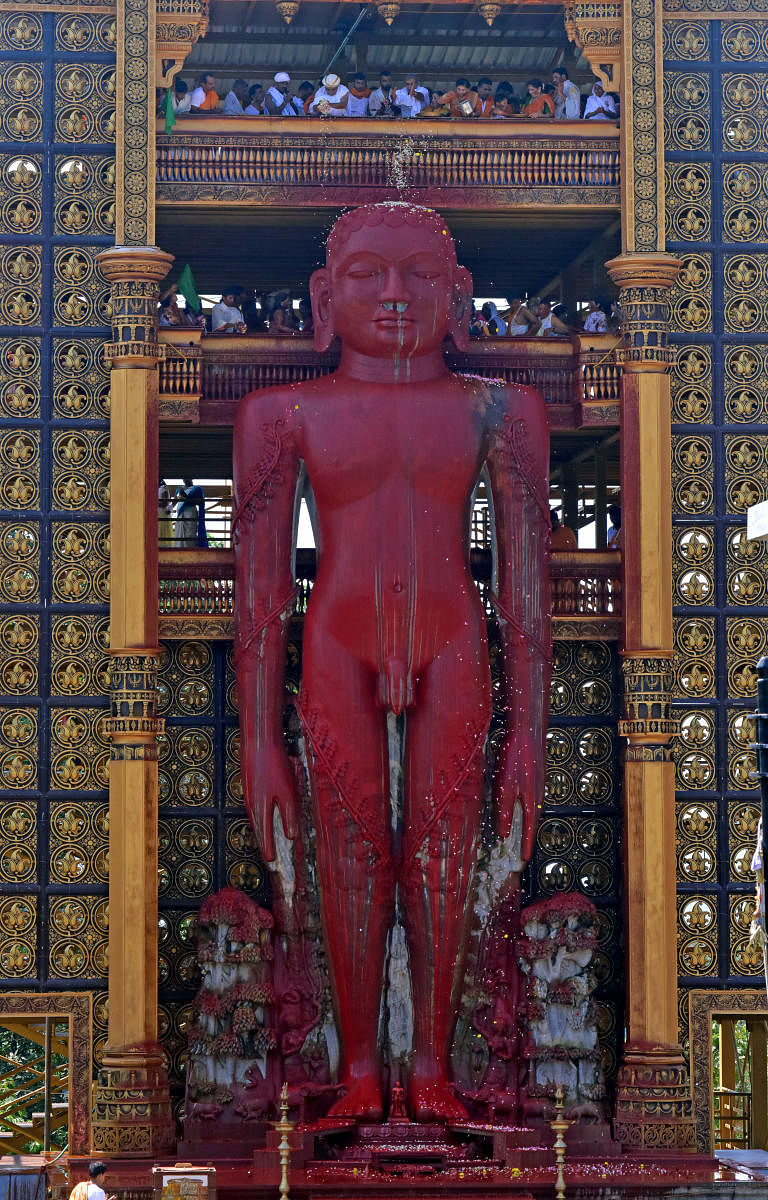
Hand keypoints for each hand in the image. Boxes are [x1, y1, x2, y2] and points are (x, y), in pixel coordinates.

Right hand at [243, 740, 298, 860]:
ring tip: (267, 843)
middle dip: (263, 844)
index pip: (265, 835)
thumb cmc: (274, 766)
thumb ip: (289, 815)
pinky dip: (260, 819)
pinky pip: (255, 810)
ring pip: (255, 820)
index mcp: (260, 809)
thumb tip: (291, 837)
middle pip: (258, 830)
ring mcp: (248, 796)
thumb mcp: (288, 792)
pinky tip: (264, 819)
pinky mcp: (249, 787)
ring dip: (261, 832)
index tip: (272, 862)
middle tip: (269, 858)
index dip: (269, 849)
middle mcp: (251, 805)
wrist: (258, 743)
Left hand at [493, 727, 541, 860]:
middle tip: (523, 851)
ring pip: (533, 811)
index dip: (525, 845)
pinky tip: (522, 808)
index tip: (524, 859)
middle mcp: (538, 796)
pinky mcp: (537, 777)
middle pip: (532, 822)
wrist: (527, 732)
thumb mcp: (503, 787)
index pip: (528, 830)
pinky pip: (533, 801)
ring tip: (522, 835)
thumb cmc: (514, 758)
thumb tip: (502, 833)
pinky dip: (527, 810)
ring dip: (527, 824)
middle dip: (527, 837)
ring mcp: (539, 786)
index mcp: (531, 801)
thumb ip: (502, 811)